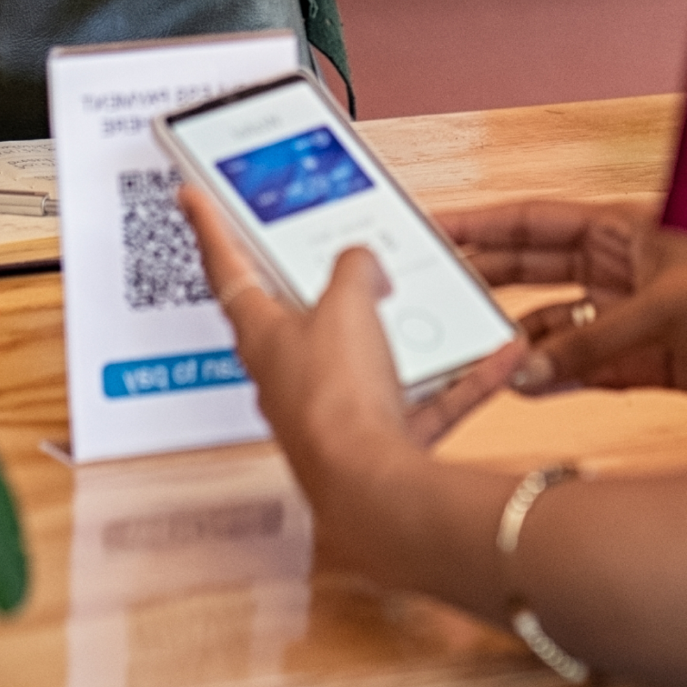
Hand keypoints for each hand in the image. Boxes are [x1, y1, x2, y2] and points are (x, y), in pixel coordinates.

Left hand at [177, 187, 521, 573]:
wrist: (371, 489)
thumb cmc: (336, 400)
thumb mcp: (347, 301)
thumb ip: (355, 268)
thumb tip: (362, 263)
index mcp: (260, 332)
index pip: (226, 265)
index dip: (210, 225)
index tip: (193, 197)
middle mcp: (289, 372)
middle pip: (300, 314)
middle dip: (326, 284)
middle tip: (338, 248)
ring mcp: (333, 409)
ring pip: (369, 357)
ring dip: (406, 334)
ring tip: (434, 300)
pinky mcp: (376, 440)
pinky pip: (423, 398)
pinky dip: (459, 378)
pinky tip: (493, 357)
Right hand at [440, 200, 686, 404]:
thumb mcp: (664, 308)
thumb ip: (591, 340)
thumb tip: (529, 367)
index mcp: (624, 231)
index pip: (536, 221)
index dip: (484, 223)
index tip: (438, 228)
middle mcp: (621, 270)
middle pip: (535, 268)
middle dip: (487, 278)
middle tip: (438, 292)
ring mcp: (629, 317)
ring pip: (552, 323)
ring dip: (519, 339)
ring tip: (480, 353)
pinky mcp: (644, 363)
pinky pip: (579, 366)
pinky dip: (551, 375)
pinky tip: (524, 384)